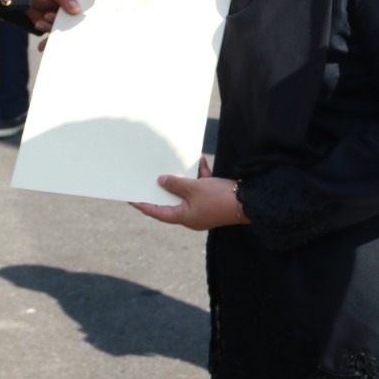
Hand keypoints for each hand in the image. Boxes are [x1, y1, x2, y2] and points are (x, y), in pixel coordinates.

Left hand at [28, 0, 81, 33]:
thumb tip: (77, 9)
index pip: (86, 5)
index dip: (86, 13)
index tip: (80, 16)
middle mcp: (72, 9)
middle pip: (77, 20)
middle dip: (71, 26)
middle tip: (63, 25)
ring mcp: (63, 18)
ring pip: (64, 29)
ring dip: (54, 27)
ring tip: (44, 18)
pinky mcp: (53, 26)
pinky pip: (53, 34)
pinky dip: (48, 38)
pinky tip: (40, 33)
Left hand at [131, 157, 248, 230]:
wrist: (248, 201)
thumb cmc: (220, 198)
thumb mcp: (195, 188)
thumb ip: (176, 184)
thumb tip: (161, 181)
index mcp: (184, 217)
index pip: (157, 212)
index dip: (143, 204)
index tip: (131, 198)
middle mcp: (191, 215)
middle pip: (172, 201)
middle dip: (163, 188)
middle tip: (148, 179)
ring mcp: (202, 208)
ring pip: (187, 192)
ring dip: (183, 178)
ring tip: (174, 164)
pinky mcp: (213, 200)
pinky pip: (201, 187)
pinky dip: (200, 176)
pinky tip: (201, 161)